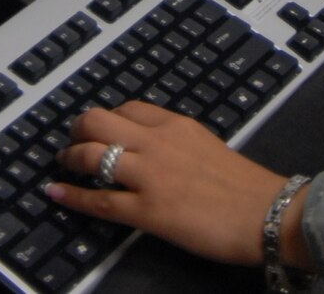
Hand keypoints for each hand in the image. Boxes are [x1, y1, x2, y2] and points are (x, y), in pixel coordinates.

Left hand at [48, 102, 309, 269]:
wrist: (267, 214)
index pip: (129, 108)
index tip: (97, 127)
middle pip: (100, 121)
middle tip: (72, 141)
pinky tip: (56, 193)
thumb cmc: (246, 187)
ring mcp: (150, 176)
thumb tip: (157, 150)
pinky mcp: (148, 211)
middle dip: (79, 129)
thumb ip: (180, 144)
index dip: (106, 117)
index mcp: (177, 126)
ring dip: (70, 158)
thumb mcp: (209, 147)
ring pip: (93, 155)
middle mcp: (158, 143)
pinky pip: (99, 199)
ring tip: (62, 163)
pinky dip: (73, 196)